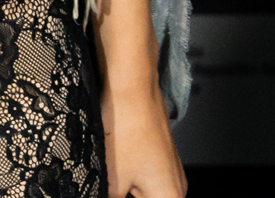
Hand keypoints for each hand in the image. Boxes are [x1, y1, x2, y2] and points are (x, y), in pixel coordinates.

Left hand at [103, 82, 185, 196]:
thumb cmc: (127, 128)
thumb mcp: (111, 179)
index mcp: (171, 197)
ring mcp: (167, 168)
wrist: (130, 87)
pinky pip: (141, 176)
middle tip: (109, 187)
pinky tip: (109, 168)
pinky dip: (125, 178)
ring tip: (107, 179)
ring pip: (143, 191)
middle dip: (122, 194)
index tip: (115, 193)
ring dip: (122, 189)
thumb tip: (99, 196)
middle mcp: (176, 185)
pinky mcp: (155, 153)